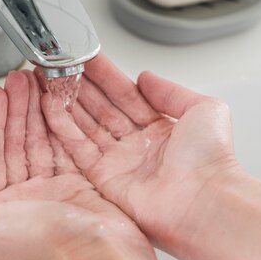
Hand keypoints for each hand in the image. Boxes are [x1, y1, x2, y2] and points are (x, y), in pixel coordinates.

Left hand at [0, 71, 179, 259]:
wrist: (98, 255)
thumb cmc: (46, 249)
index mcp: (3, 207)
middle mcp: (26, 196)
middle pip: (16, 141)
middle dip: (15, 108)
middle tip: (17, 80)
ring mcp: (53, 188)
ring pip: (40, 139)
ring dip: (35, 110)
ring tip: (35, 83)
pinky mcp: (79, 182)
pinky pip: (65, 144)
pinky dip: (60, 122)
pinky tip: (56, 103)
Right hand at [40, 55, 238, 254]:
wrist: (204, 201)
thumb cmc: (210, 160)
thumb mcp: (203, 108)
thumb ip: (171, 90)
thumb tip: (146, 76)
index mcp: (160, 128)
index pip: (125, 94)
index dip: (106, 76)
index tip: (88, 58)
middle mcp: (137, 145)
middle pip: (101, 108)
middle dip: (81, 86)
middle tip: (62, 65)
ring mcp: (119, 162)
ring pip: (86, 125)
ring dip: (67, 102)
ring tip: (51, 80)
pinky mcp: (104, 179)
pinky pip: (77, 148)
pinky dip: (62, 127)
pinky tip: (50, 106)